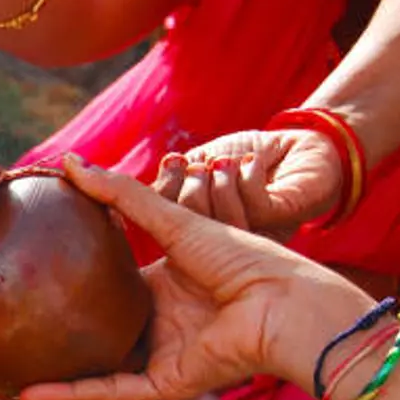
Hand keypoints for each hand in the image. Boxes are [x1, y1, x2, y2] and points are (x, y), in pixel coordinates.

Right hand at [18, 154, 373, 399]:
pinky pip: (112, 391)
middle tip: (17, 341)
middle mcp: (162, 324)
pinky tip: (33, 395)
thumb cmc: (242, 257)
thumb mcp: (171, 220)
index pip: (113, 291)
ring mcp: (163, 355)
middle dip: (64, 344)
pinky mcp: (167, 382)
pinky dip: (73, 395)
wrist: (285, 301)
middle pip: (103, 336)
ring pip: (100, 373)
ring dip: (58, 383)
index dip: (78, 288)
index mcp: (166, 286)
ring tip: (11, 386)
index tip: (38, 279)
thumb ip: (120, 195)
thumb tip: (69, 162)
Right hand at [156, 129, 343, 240]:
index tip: (175, 161)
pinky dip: (249, 175)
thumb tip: (100, 179)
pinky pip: (252, 205)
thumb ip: (154, 186)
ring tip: (233, 164)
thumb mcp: (195, 166)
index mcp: (189, 238)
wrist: (299, 149)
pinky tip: (254, 165)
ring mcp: (248, 243)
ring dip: (223, 180)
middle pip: (182, 227)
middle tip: (204, 164)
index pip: (159, 226)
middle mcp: (216, 250)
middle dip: (192, 184)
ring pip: (217, 218)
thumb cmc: (245, 160)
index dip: (165, 191)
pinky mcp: (276, 229)